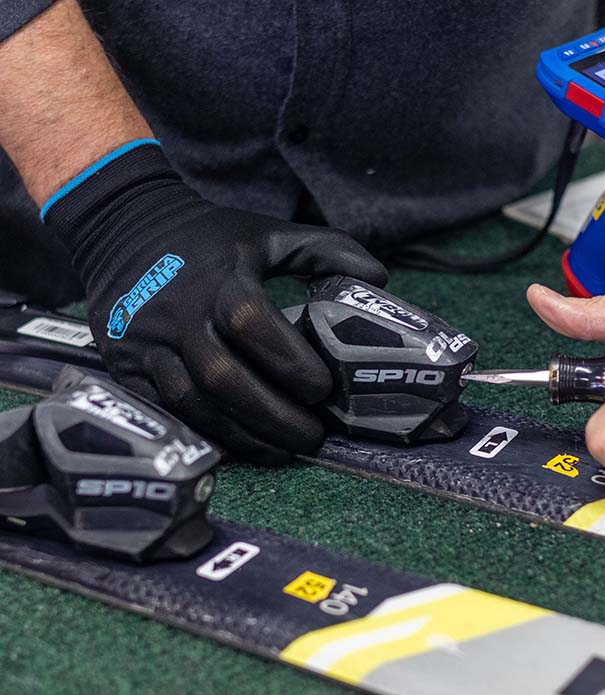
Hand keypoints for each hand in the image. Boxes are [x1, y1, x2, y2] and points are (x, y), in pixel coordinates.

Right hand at [44, 142, 387, 463]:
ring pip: (193, 403)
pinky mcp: (125, 364)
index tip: (324, 389)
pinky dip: (204, 434)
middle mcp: (179, 313)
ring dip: (242, 436)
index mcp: (219, 278)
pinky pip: (165, 411)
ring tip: (282, 451)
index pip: (254, 325)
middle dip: (274, 416)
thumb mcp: (268, 231)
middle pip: (225, 378)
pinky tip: (238, 446)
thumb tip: (378, 279)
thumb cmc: (208, 238)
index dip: (291, 363)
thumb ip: (325, 250)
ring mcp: (147, 342)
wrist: (122, 227)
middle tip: (313, 437)